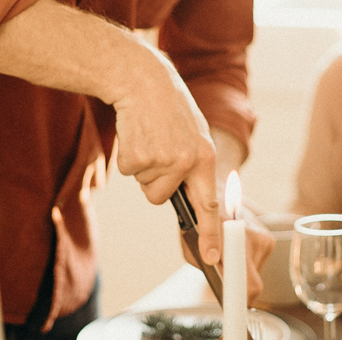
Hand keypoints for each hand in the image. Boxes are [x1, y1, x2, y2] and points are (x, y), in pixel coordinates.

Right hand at [113, 57, 221, 266]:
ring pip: (145, 185)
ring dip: (142, 165)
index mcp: (204, 158)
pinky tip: (136, 134)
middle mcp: (186, 163)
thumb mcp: (191, 134)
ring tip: (148, 137)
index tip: (212, 258)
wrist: (141, 79)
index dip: (211, 235)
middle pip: (161, 197)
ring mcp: (162, 161)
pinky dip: (128, 157)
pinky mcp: (138, 158)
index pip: (209, 206)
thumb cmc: (167, 107)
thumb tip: (187, 197)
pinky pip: (130, 172)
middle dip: (154, 181)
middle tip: (156, 148)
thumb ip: (192, 165)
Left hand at [181, 210, 275, 303]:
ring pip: (255, 276)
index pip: (246, 282)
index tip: (235, 309)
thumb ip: (199, 260)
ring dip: (241, 274)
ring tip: (227, 254)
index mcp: (230, 239)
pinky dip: (246, 263)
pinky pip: (258, 264)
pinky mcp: (269, 239)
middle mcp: (251, 240)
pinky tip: (237, 248)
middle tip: (224, 290)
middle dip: (238, 291)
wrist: (222, 188)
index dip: (241, 299)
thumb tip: (213, 284)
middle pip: (253, 286)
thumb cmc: (200, 214)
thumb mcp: (189, 238)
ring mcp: (263, 239)